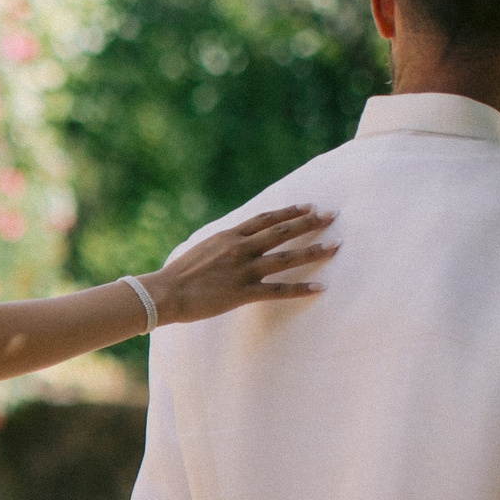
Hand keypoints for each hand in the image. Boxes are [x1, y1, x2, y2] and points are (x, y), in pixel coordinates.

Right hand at [147, 207, 335, 325]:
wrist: (165, 293)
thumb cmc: (178, 275)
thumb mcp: (201, 249)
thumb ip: (222, 245)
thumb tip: (233, 241)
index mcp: (229, 236)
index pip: (266, 218)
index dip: (290, 211)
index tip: (309, 206)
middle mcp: (240, 249)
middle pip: (282, 232)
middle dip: (310, 223)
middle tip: (332, 216)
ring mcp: (243, 270)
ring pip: (286, 257)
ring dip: (313, 251)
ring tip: (335, 246)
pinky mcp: (243, 293)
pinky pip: (278, 290)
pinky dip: (301, 289)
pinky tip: (320, 288)